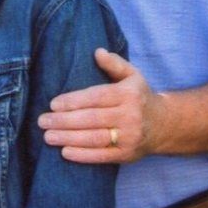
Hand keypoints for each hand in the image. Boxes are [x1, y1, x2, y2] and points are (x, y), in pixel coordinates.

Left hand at [38, 49, 168, 163]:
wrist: (164, 125)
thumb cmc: (139, 97)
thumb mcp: (132, 76)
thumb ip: (114, 64)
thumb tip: (97, 52)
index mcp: (128, 94)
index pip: (97, 97)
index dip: (73, 101)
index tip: (53, 104)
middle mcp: (130, 116)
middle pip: (92, 119)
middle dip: (64, 121)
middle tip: (43, 121)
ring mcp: (129, 137)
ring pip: (95, 138)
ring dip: (68, 138)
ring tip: (48, 136)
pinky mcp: (126, 155)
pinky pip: (101, 156)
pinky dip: (82, 155)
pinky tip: (64, 152)